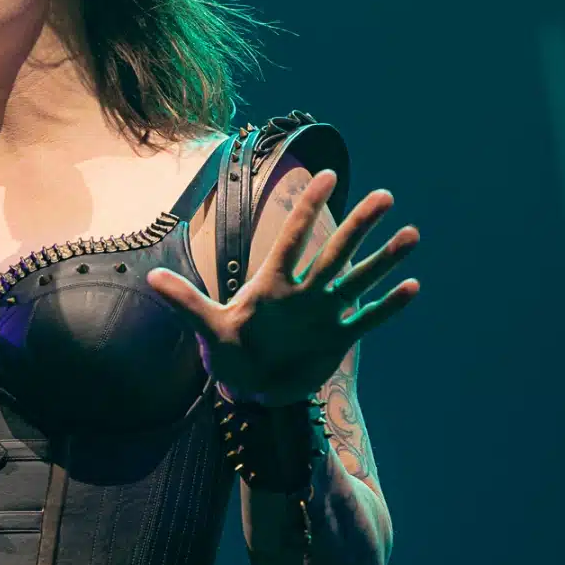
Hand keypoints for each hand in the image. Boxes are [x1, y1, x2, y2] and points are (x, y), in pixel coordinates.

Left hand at [146, 170, 419, 403]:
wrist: (250, 389)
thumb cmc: (229, 353)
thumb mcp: (207, 327)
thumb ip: (185, 303)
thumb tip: (151, 280)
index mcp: (272, 284)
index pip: (292, 238)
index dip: (307, 208)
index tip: (327, 175)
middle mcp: (303, 292)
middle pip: (334, 252)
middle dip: (359, 225)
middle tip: (385, 196)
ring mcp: (323, 314)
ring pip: (357, 279)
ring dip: (383, 259)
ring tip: (411, 234)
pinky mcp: (337, 339)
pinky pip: (367, 320)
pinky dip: (388, 307)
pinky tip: (413, 287)